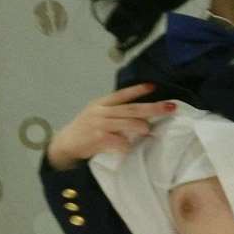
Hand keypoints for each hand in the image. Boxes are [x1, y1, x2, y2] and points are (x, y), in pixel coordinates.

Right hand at [46, 83, 176, 168]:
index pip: (122, 94)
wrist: (64, 145)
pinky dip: (126, 144)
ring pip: (126, 122)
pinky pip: (118, 140)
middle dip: (153, 107)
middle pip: (131, 108)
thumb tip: (140, 117)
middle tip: (170, 107)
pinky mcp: (97, 138)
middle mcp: (101, 111)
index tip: (153, 86)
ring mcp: (99, 124)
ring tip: (148, 130)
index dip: (138, 90)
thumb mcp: (96, 116)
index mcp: (101, 104)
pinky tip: (128, 147)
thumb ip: (115, 114)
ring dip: (140, 126)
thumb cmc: (84, 131)